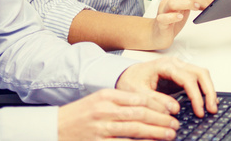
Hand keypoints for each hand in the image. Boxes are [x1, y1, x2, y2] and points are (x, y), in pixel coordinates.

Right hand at [57, 88, 181, 140]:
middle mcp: (104, 110)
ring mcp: (101, 128)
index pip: (140, 98)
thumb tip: (149, 106)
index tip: (172, 110)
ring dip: (155, 132)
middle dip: (161, 119)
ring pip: (135, 129)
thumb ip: (121, 101)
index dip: (159, 105)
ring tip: (170, 134)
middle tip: (175, 124)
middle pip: (140, 113)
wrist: (54, 127)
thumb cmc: (80, 114)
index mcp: (107, 96)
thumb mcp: (99, 100)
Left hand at [116, 56, 216, 117]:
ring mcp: (179, 68)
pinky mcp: (180, 75)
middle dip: (209, 91)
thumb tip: (174, 109)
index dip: (196, 96)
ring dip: (209, 90)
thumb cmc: (130, 81)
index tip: (199, 110)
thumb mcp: (138, 93)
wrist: (125, 75)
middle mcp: (175, 64)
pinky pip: (197, 79)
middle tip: (212, 109)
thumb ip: (156, 101)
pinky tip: (207, 100)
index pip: (187, 78)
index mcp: (165, 66)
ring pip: (201, 74)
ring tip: (212, 107)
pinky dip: (204, 89)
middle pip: (200, 73)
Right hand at [151, 0, 209, 48]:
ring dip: (186, 3)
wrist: (158, 34)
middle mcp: (167, 0)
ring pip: (172, 3)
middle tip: (206, 4)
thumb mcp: (182, 3)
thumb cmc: (172, 18)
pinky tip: (180, 17)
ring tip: (197, 7)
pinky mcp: (161, 23)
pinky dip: (172, 17)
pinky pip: (163, 18)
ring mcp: (163, 11)